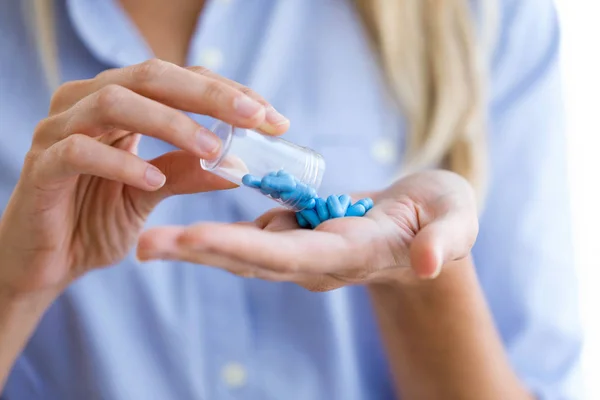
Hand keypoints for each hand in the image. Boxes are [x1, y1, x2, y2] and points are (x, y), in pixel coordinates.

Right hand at [0, 59, 289, 297]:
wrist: (48, 263)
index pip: (178, 80)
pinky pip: (79, 151)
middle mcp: (87, 104)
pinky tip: (153, 182)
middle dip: (210, 95)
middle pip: (151, 76)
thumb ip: (189, 171)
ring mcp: (59, 130)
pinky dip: (121, 162)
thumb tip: (241, 163)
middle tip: (255, 117)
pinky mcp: (40, 167)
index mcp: (118, 104)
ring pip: (116, 102)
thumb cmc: (97, 220)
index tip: (271, 117)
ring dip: (172, 123)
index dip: (228, 92)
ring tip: (213, 151)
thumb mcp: (153, 191)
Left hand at [137, 170, 478, 289]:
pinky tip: (196, 202)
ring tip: (150, 239)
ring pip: (244, 248)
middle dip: (200, 253)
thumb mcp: (455, 221)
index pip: (291, 256)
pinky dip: (221, 226)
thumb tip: (431, 263)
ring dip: (196, 244)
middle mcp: (318, 260)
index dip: (244, 247)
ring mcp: (304, 249)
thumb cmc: (443, 217)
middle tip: (146, 247)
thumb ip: (445, 241)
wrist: (424, 224)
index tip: (193, 239)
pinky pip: (255, 229)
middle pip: (253, 259)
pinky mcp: (298, 234)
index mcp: (350, 254)